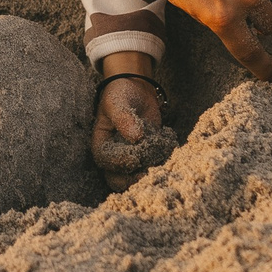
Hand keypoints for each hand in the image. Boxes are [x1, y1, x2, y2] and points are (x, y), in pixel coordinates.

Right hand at [90, 60, 168, 191]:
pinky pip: (153, 167)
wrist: (137, 90)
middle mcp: (114, 155)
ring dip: (148, 176)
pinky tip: (170, 156)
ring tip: (163, 168)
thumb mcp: (117, 102)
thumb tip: (136, 137)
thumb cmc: (120, 94)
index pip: (105, 161)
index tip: (134, 158)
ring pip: (136, 177)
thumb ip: (123, 118)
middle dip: (131, 181)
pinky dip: (162, 165)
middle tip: (147, 176)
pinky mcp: (148, 155)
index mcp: (101, 143)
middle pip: (116, 179)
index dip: (118, 163)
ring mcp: (131, 157)